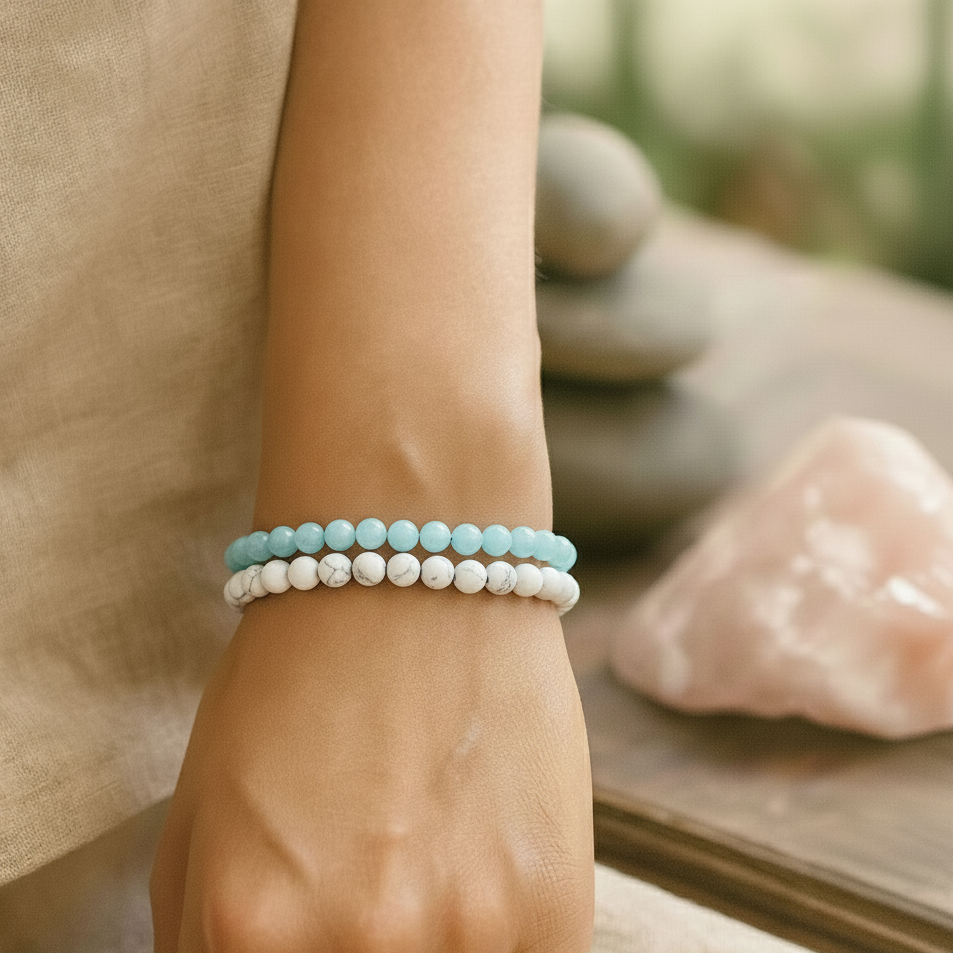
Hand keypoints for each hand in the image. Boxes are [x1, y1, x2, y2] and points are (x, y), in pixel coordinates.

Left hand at [150, 584, 593, 950]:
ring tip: (425, 872)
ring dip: (435, 949)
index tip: (318, 941)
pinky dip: (496, 945)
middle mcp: (362, 946)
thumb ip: (203, 947)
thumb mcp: (201, 821)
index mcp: (252, 929)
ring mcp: (471, 933)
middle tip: (376, 895)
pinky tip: (478, 874)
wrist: (419, 577)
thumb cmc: (300, 682)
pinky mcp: (555, 909)